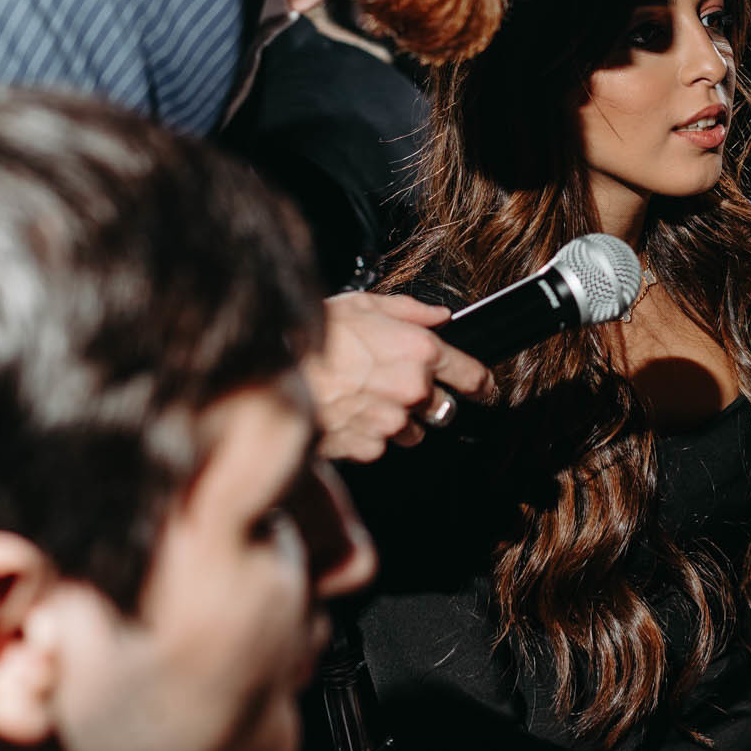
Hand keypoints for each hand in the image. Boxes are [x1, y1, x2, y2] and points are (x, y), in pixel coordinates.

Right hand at [302, 293, 493, 462]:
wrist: (268, 370)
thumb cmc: (311, 334)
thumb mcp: (363, 304)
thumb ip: (409, 311)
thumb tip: (440, 316)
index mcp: (419, 351)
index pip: (471, 374)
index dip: (480, 382)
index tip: (483, 388)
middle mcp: (412, 389)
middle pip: (444, 408)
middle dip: (428, 401)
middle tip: (397, 387)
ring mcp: (391, 422)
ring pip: (414, 431)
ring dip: (399, 420)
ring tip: (365, 399)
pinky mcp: (368, 446)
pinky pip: (380, 446)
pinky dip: (369, 435)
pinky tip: (348, 415)